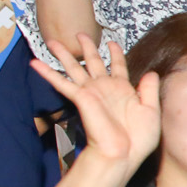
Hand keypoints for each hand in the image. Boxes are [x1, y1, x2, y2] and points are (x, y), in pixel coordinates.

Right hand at [30, 33, 159, 169]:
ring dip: (64, 54)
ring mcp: (91, 92)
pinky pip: (62, 82)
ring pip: (75, 68)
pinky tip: (35, 63)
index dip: (115, 53)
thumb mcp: (151, 110)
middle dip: (87, 47)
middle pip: (94, 62)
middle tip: (80, 34)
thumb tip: (151, 72)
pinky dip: (47, 73)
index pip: (118, 66)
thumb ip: (150, 90)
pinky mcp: (80, 98)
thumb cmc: (138, 138)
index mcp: (123, 90)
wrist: (123, 152)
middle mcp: (105, 88)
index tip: (112, 42)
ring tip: (53, 41)